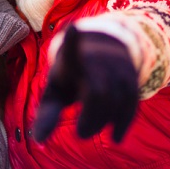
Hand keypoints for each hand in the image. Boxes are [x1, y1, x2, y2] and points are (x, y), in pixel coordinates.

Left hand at [33, 26, 137, 142]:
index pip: (71, 48)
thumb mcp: (57, 91)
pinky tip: (116, 138)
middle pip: (98, 92)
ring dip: (103, 121)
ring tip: (88, 131)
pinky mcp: (131, 77)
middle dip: (91, 118)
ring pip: (116, 99)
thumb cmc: (72, 77)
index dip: (72, 40)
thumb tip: (38, 140)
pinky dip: (124, 122)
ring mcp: (116, 65)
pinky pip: (132, 101)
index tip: (72, 29)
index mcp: (71, 57)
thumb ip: (48, 113)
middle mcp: (97, 56)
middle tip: (80, 133)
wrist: (102, 56)